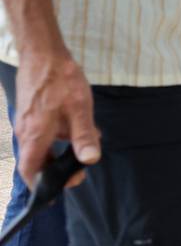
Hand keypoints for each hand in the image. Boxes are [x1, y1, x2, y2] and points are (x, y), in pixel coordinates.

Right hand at [15, 51, 99, 188]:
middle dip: (54, 170)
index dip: (40, 185)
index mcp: (35, 135)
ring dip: (57, 153)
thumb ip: (84, 136)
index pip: (30, 170)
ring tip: (81, 151)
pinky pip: (41, 133)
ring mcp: (26, 122)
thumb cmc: (61, 79)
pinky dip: (56, 138)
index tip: (54, 192)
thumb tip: (89, 160)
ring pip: (39, 146)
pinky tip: (76, 130)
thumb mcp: (80, 108)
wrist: (43, 53)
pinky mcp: (30, 113)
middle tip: (77, 173)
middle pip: (35, 161)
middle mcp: (25, 132)